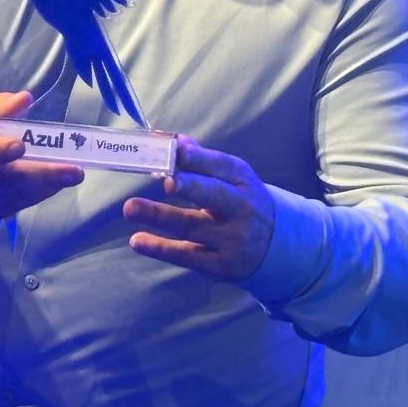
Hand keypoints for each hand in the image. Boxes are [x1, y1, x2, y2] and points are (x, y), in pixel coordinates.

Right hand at [0, 90, 83, 226]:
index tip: (20, 146)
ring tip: (66, 176)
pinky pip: (6, 209)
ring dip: (41, 188)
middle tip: (73, 172)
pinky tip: (45, 186)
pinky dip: (28, 197)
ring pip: (10, 199)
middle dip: (42, 177)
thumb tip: (27, 99)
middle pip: (2, 182)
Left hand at [122, 135, 273, 281]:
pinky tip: (137, 240)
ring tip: (130, 207)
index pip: (220, 166)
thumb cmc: (241, 202)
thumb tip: (171, 140)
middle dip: (191, 187)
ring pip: (192, 226)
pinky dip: (160, 248)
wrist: (277, 247)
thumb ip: (201, 160)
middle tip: (167, 181)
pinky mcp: (220, 266)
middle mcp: (240, 209)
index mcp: (242, 180)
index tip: (176, 150)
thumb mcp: (232, 178)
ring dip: (159, 216)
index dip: (198, 159)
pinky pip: (186, 255)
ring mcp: (231, 239)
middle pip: (214, 196)